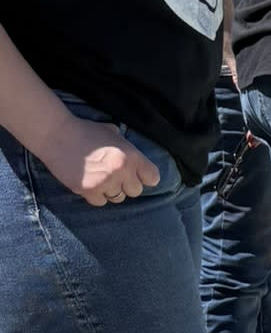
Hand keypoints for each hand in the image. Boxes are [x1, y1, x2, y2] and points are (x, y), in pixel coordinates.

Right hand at [42, 115, 160, 206]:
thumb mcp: (112, 132)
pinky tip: (89, 182)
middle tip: (114, 176)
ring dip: (110, 190)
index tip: (137, 175)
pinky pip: (100, 202)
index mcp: (131, 155)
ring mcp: (105, 182)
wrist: (56, 134)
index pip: (152, 177)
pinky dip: (95, 195)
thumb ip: (126, 146)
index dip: (144, 177)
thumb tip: (134, 156)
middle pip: (136, 191)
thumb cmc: (84, 131)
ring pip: (118, 198)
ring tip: (99, 177)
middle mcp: (121, 171)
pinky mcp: (88, 190)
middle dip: (126, 185)